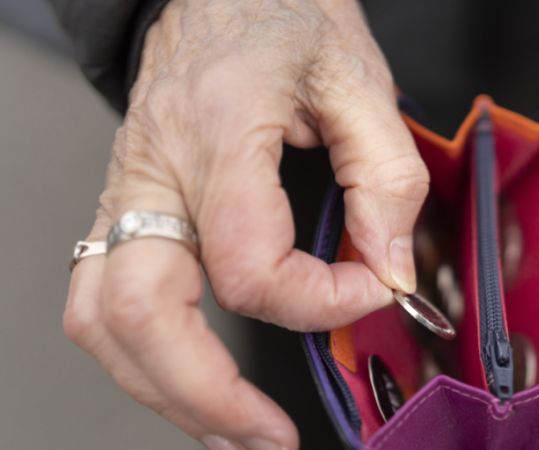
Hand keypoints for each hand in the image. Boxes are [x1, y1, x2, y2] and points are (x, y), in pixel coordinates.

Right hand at [63, 0, 428, 448]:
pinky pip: (106, 292)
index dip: (322, 298)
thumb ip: (386, 179)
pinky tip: (189, 378)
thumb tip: (389, 265)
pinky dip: (145, 352)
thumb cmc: (280, 12)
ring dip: (163, 389)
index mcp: (218, 131)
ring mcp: (129, 189)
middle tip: (265, 436)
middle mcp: (156, 169)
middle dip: (206, 394)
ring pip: (104, 316)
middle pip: (144, 313)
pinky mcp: (128, 202)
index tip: (374, 287)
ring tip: (227, 430)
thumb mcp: (358, 78)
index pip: (251, 263)